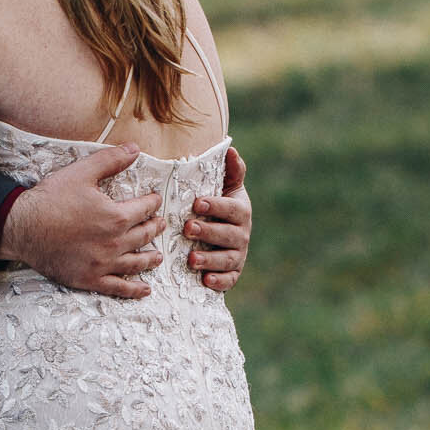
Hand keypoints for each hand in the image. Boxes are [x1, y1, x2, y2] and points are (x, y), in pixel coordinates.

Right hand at [0, 145, 164, 299]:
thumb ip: (110, 160)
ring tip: (158, 256)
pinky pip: (118, 288)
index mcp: (116, 217)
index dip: (153, 202)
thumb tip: (134, 149)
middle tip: (160, 224)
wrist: (22, 228)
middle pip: (144, 235)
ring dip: (150, 259)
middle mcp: (114, 243)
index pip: (144, 208)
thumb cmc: (50, 200)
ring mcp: (103, 264)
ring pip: (136, 263)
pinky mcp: (90, 279)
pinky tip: (144, 290)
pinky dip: (134, 289)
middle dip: (155, 228)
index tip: (155, 200)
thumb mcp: (82, 172)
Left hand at [183, 144, 250, 293]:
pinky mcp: (232, 273)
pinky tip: (205, 280)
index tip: (197, 203)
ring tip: (191, 258)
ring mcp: (237, 254)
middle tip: (187, 228)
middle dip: (209, 232)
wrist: (220, 235)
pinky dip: (219, 281)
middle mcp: (241, 233)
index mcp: (240, 210)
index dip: (216, 206)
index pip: (232, 208)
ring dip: (210, 259)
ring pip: (228, 259)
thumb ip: (230, 171)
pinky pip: (230, 280)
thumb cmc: (218, 207)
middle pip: (229, 234)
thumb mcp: (226, 187)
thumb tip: (231, 149)